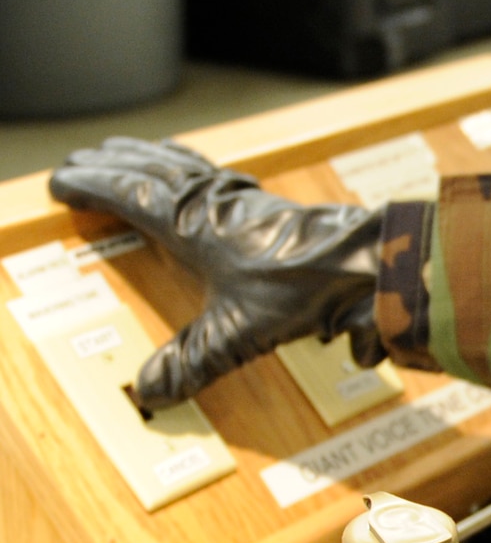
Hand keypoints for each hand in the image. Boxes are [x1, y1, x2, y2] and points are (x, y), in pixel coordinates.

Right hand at [49, 138, 382, 405]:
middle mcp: (220, 203)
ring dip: (159, 158)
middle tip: (90, 156)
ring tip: (139, 152)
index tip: (63, 181)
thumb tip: (151, 390)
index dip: (95, 186)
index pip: (131, 194)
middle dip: (120, 163)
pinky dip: (202, 170)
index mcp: (196, 224)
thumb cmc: (311, 286)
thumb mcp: (240, 332)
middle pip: (158, 169)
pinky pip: (225, 178)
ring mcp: (251, 202)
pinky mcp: (279, 208)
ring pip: (192, 167)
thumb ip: (194, 360)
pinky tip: (213, 181)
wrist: (374, 260)